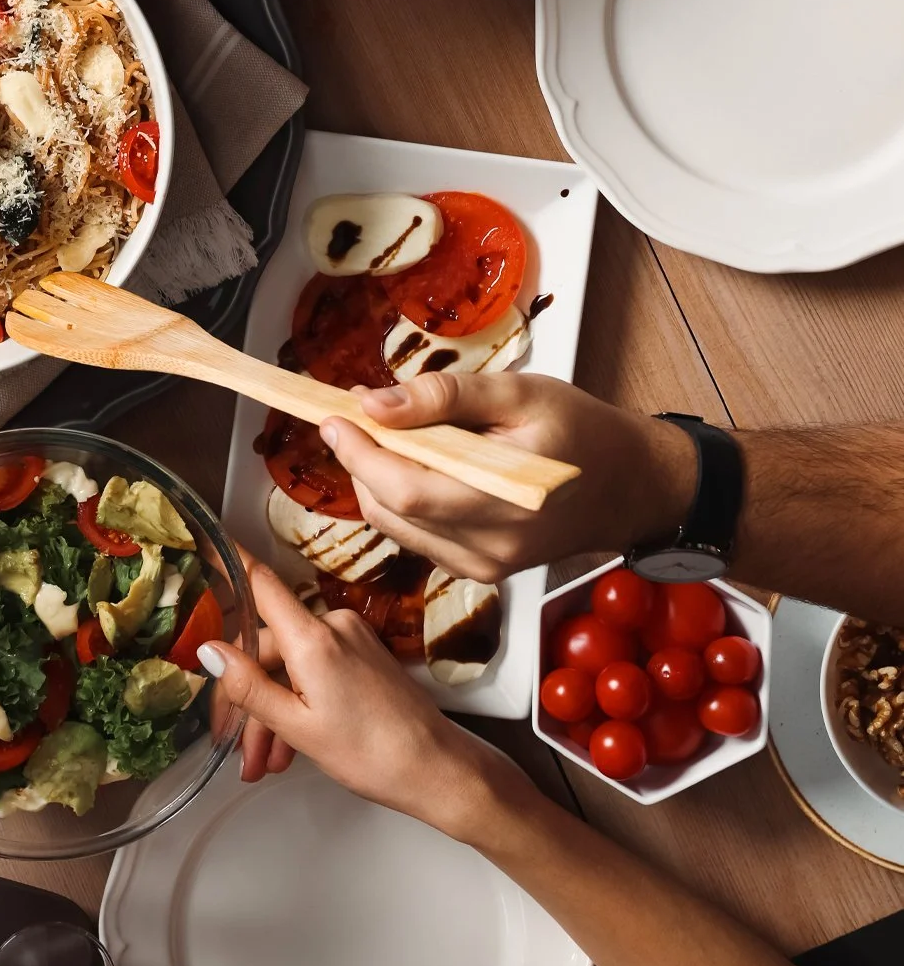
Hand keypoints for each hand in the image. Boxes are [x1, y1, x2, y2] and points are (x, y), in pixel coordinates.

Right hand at [204, 558, 497, 830]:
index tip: (201, 536)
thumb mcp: (299, 727)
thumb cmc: (374, 755)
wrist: (436, 770)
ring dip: (272, 712)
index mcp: (313, 639)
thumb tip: (209, 652)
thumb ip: (249, 687)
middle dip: (247, 697)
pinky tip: (289, 747)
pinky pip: (313, 670)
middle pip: (267, 646)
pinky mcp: (363, 654)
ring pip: (289, 667)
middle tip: (239, 748)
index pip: (260, 583)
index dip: (228, 560)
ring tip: (265, 762)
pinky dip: (298, 703)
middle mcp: (332, 626)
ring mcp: (350, 638)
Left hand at [320, 373, 698, 583]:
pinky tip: (416, 464)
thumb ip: (445, 398)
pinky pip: (419, 536)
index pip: (405, 490)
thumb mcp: (519, 393)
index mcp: (506, 501)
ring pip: (397, 526)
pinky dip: (402, 500)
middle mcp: (491, 548)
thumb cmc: (583, 432)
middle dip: (360, 461)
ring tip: (386, 432)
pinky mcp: (481, 571)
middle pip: (391, 510)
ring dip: (377, 479)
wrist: (633, 486)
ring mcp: (485, 567)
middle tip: (354, 415)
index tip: (332, 416)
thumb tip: (376, 404)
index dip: (358, 454)